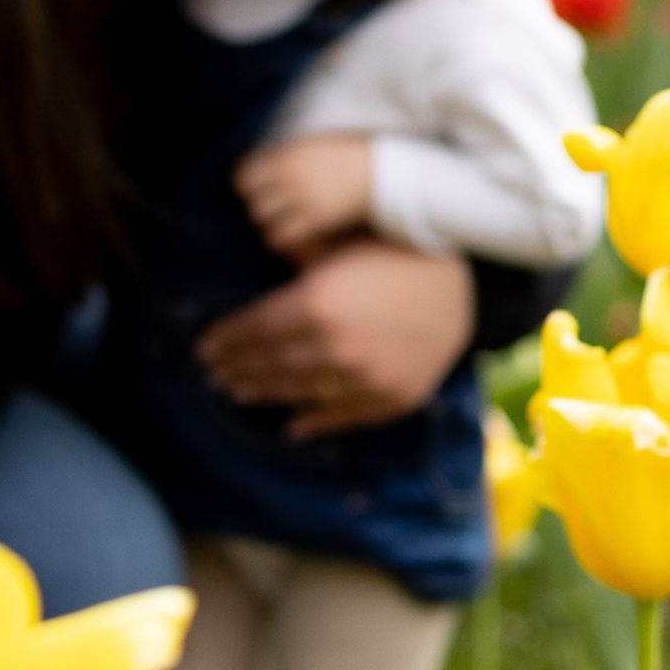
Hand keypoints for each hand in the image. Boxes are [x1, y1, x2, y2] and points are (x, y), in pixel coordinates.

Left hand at [198, 242, 474, 439]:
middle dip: (239, 367)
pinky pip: (342, 417)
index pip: (255, 330)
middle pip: (271, 363)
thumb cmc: (397, 252)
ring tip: (240, 392)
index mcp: (315, 305)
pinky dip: (314, 422)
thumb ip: (299, 255)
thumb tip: (263, 245)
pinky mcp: (389, 399)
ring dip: (265, 393)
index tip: (204, 347)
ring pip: (299, 392)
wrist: (465, 283)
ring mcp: (363, 379)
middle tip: (216, 372)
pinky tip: (292, 424)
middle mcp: (334, 347)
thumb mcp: (340, 244)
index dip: (226, 340)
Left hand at [235, 131, 374, 259]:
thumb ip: (288, 158)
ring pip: (265, 225)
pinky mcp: (315, 219)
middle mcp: (289, 175)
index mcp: (287, 155)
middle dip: (262, 211)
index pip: (243, 176)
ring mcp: (301, 198)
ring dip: (274, 229)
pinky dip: (290, 242)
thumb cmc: (351, 158)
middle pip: (253, 204)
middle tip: (275, 215)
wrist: (382, 171)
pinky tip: (304, 239)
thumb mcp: (314, 147)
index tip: (254, 192)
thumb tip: (266, 171)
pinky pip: (284, 238)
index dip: (246, 188)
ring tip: (289, 230)